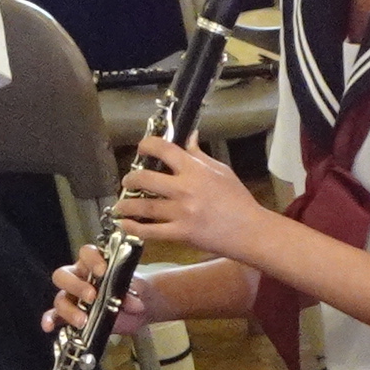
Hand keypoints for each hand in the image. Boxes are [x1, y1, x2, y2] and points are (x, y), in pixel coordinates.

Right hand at [44, 243, 149, 337]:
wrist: (141, 310)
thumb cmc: (138, 291)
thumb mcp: (141, 287)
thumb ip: (136, 289)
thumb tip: (132, 300)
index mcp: (95, 264)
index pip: (86, 254)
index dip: (91, 260)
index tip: (102, 270)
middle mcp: (80, 278)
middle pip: (64, 275)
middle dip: (76, 286)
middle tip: (92, 297)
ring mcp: (74, 298)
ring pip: (60, 298)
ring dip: (69, 309)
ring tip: (83, 320)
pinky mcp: (72, 316)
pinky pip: (55, 317)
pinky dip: (50, 321)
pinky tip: (50, 327)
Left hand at [110, 135, 261, 256]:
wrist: (250, 230)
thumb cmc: (238, 200)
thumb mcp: (221, 171)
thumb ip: (200, 155)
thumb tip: (190, 136)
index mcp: (195, 170)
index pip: (164, 149)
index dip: (147, 145)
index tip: (141, 149)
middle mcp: (185, 189)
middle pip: (146, 179)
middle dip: (131, 178)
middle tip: (127, 181)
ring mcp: (181, 212)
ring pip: (144, 206)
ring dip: (126, 205)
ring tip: (120, 205)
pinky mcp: (181, 233)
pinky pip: (151, 231)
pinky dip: (134, 228)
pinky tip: (125, 225)